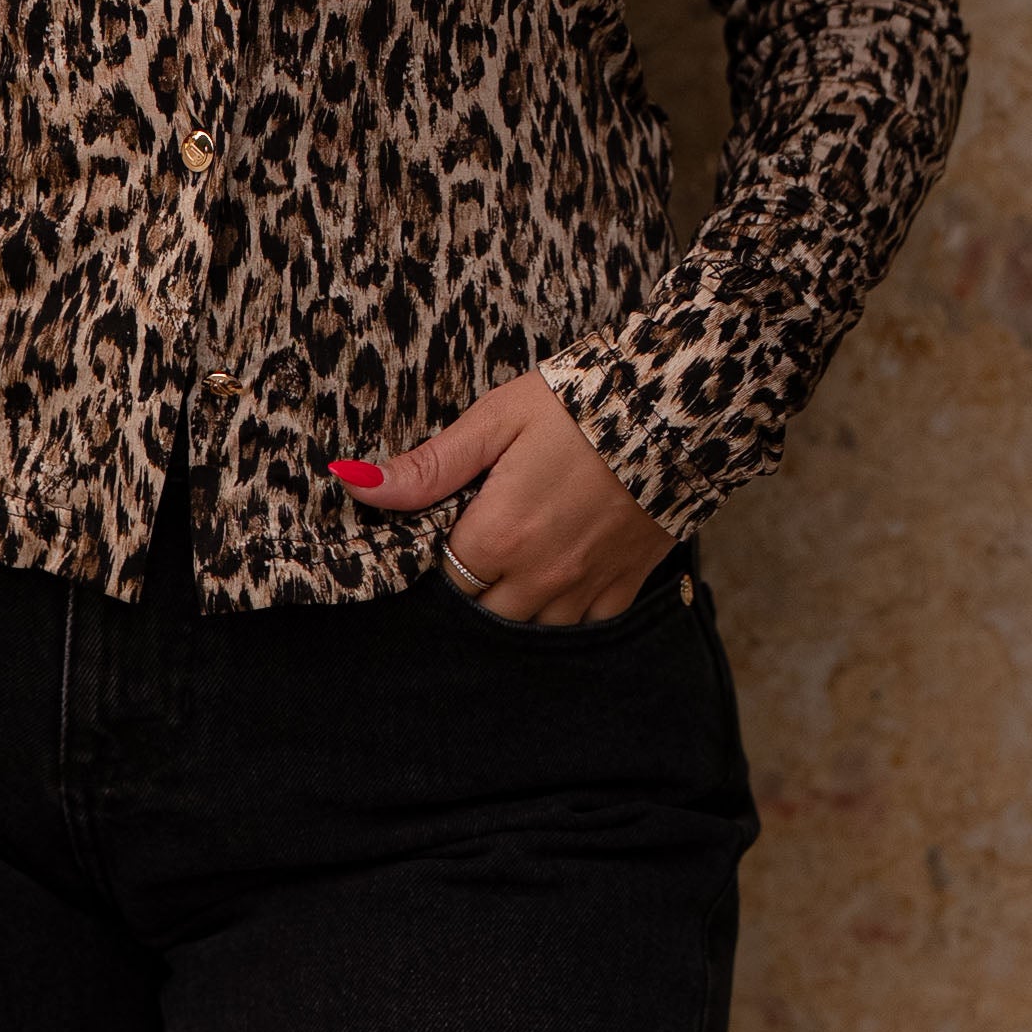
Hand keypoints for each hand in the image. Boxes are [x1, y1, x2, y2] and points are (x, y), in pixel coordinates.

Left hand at [333, 371, 670, 624]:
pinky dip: (568, 611)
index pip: (445, 578)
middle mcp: (539, 575)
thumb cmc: (578, 404)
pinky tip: (563, 574)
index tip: (454, 527)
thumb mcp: (497, 419)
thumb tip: (355, 485)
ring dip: (518, 604)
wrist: (676, 407)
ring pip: (531, 628)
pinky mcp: (624, 584)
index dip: (443, 555)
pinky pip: (584, 626)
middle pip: (484, 612)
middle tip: (486, 542)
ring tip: (522, 558)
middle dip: (477, 586)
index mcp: (499, 535)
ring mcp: (585, 586)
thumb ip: (431, 466)